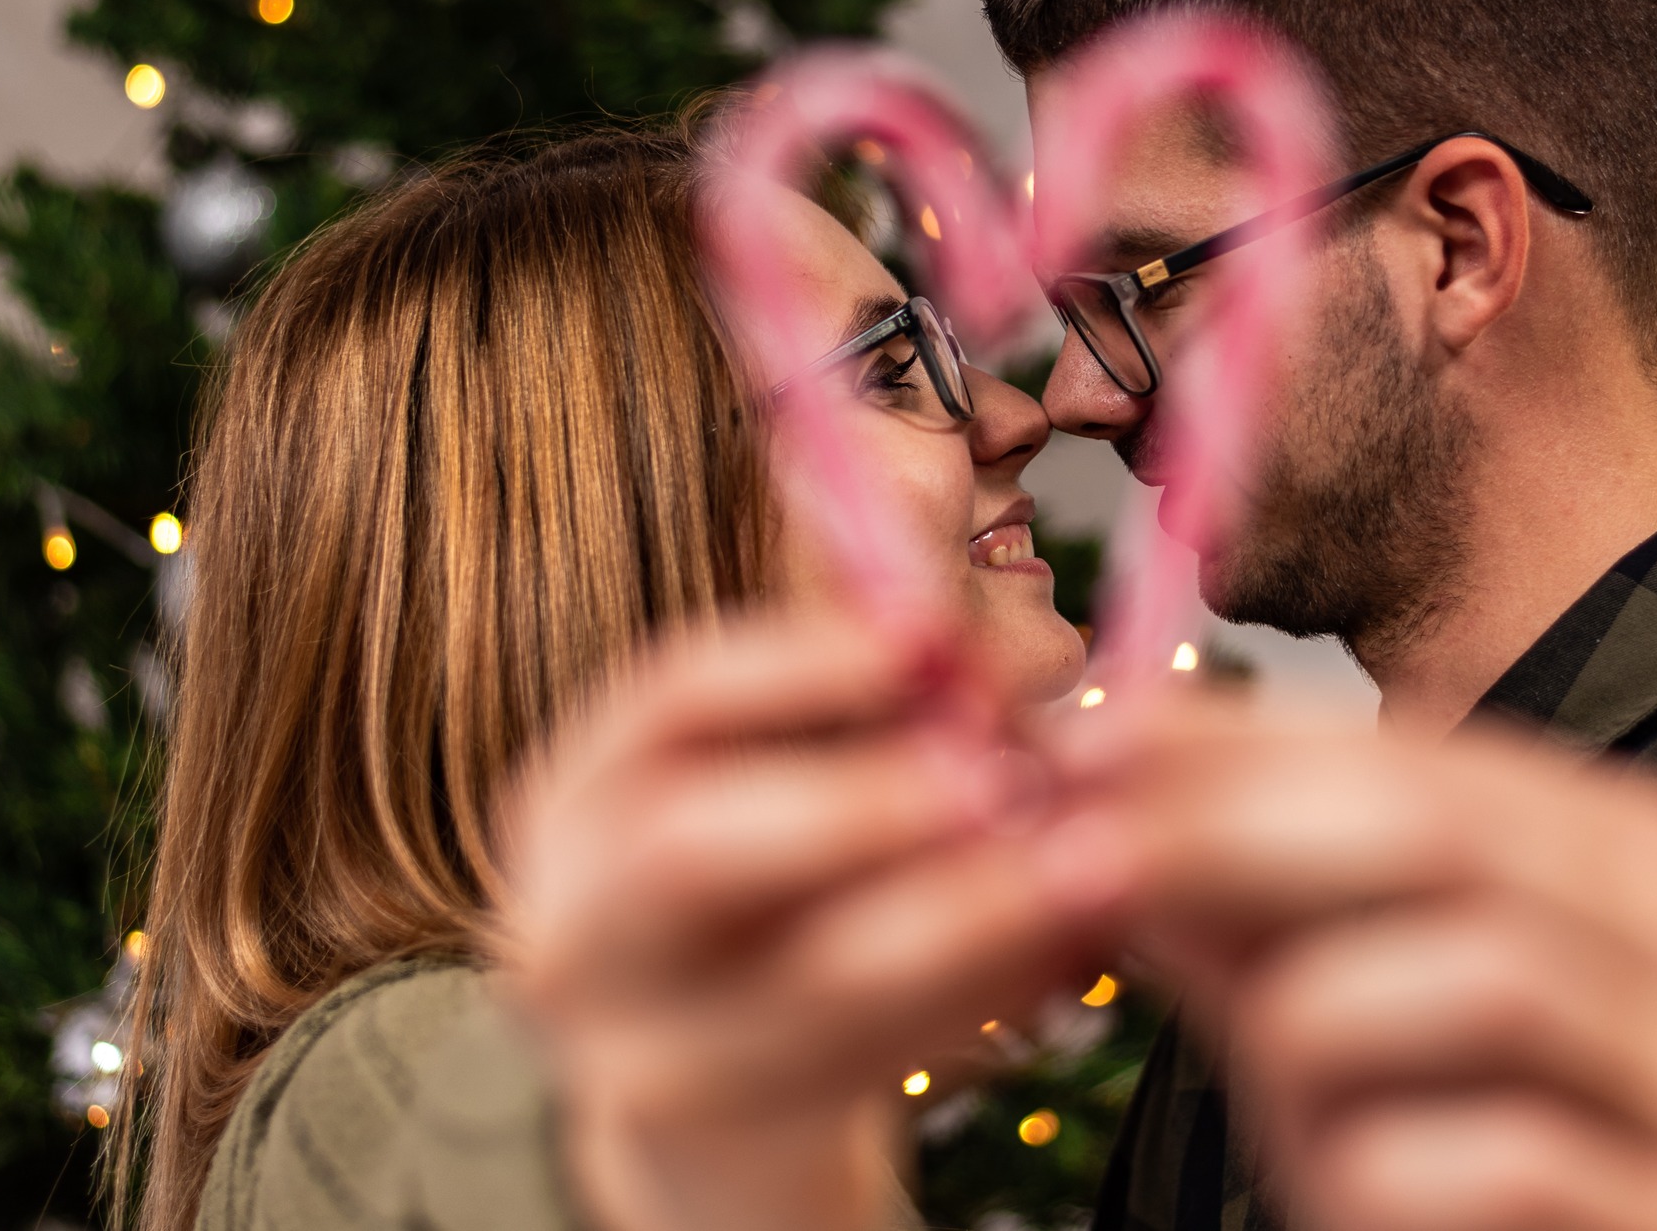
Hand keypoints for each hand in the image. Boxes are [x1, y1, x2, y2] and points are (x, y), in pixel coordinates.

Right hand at [499, 614, 1123, 1230]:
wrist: (710, 1115)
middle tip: (1000, 775)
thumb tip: (930, 521)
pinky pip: (882, 1059)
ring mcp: (635, 1053)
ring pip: (813, 979)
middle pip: (691, 852)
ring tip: (1087, 860)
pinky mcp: (734, 1134)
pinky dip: (990, 992)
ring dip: (969, 910)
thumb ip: (842, 674)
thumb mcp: (756, 782)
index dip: (800, 659)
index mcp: (569, 805)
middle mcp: (571, 929)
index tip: (930, 631)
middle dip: (863, 801)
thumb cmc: (758, 898)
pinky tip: (1073, 944)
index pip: (668, 702)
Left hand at [1044, 691, 1656, 1230]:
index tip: (1079, 745)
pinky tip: (1343, 1189)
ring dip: (1315, 1018)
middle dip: (1234, 837)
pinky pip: (1522, 1160)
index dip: (1237, 742)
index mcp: (1620, 857)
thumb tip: (1099, 765)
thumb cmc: (1411, 1160)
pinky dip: (1385, 1169)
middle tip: (1076, 862)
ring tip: (1257, 1069)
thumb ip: (1226, 894)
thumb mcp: (1304, 1006)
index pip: (1415, 754)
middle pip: (1457, 840)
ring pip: (1503, 980)